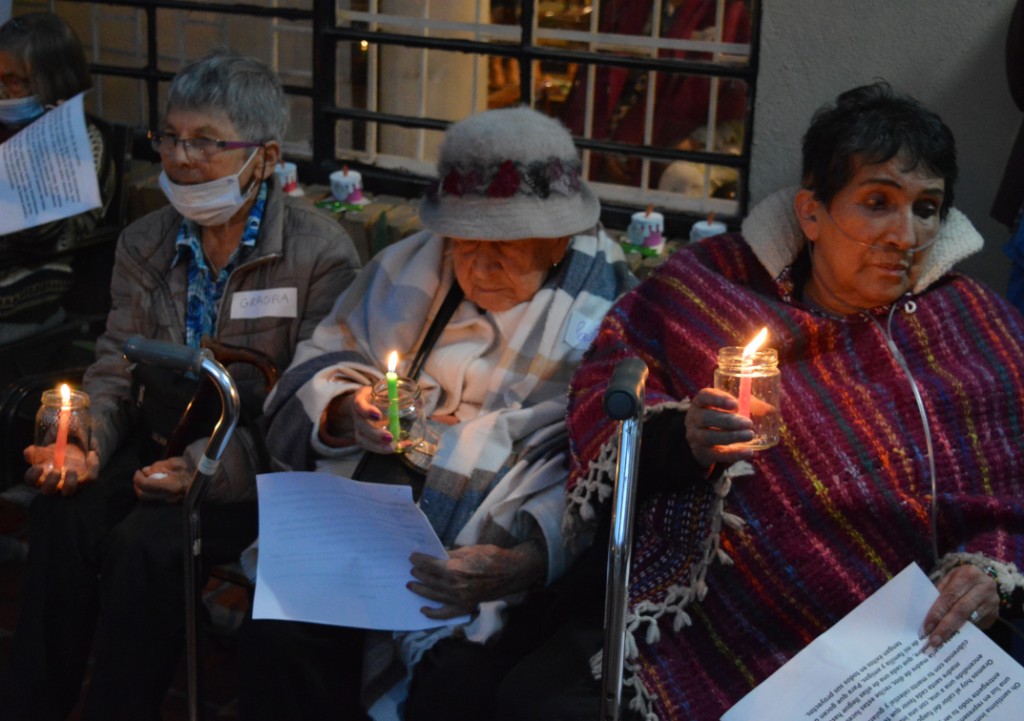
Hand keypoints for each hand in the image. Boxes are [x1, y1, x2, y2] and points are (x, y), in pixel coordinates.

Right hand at [23, 444, 99, 495]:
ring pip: (69, 491)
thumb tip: (29, 452)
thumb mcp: (44, 452)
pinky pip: (90, 479)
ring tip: (71, 470)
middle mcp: (54, 486)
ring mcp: (69, 486)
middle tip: (56, 472)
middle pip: (48, 492)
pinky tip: (91, 454)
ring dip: (70, 482)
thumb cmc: (54, 456)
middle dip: (51, 483)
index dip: (33, 476)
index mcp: (40, 477)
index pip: (32, 481)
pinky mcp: (84, 482)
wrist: (72, 456)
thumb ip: (35, 452)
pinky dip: (93, 466)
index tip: (39, 467)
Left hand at [133, 456, 191, 502]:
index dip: (138, 478)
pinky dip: (146, 492)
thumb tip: (145, 471)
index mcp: (171, 485)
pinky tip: (149, 485)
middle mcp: (168, 496)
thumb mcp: (174, 463)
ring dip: (140, 489)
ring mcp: (167, 502)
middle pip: (143, 495)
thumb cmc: (187, 470)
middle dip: (137, 485)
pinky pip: (151, 500)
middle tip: (138, 476)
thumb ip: (158, 466)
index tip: (138, 471)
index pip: (147, 484)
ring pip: (145, 499)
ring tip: (143, 480)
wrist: (200, 481)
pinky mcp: (167, 503)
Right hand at [320, 386, 398, 453]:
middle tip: (390, 437)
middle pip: (361, 426)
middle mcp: (357, 414)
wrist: (368, 402)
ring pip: (362, 440)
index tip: (379, 416)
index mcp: (362, 398)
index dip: (367, 411)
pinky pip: (370, 446)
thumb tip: (420, 402)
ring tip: (393, 448)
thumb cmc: (380, 394)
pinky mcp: (364, 437)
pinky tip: (399, 448)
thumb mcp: (389, 389)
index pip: (359, 404)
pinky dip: (384, 449)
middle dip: (375, 434)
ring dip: (378, 446)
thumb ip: (403, 394)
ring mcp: (359, 428)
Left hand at [408, 542, 545, 620]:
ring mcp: (459, 599)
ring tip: (411, 584)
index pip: (430, 565)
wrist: (511, 573)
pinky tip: (423, 610)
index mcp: (454, 569)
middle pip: (430, 580)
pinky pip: (445, 614)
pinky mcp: (465, 607)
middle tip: (411, 569)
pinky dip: (432, 614)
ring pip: (433, 595)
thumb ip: (450, 555)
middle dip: (418, 574)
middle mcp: (454, 587)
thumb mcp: (469, 550)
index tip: (413, 557)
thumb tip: (437, 557)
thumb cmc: (492, 557)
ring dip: (420, 590)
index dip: (419, 560)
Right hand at [685, 388, 755, 468]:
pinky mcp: (702, 453)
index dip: (718, 399)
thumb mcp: (728, 409)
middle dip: (728, 421)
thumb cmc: (719, 418)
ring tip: (750, 435)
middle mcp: (693, 418)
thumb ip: (748, 406)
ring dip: (731, 436)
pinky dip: (734, 454)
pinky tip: (748, 452)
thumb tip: (769, 409)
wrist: (702, 442)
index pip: (704, 397)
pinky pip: (717, 454)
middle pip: (706, 418)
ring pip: (709, 436)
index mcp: (700, 403)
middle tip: (748, 423)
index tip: (735, 404)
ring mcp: (695, 436)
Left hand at [924, 565, 999, 647]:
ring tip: (941, 641)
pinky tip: (953, 639)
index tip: (927, 626)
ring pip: (971, 620)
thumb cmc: (960, 582)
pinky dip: (964, 632)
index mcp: (968, 574)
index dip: (938, 612)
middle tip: (934, 640)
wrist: (983, 582)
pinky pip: (978, 626)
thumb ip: (939, 594)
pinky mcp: (995, 614)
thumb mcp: (949, 581)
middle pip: (961, 610)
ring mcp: (992, 602)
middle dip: (946, 626)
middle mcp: (984, 586)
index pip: (950, 596)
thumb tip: (924, 615)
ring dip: (954, 632)